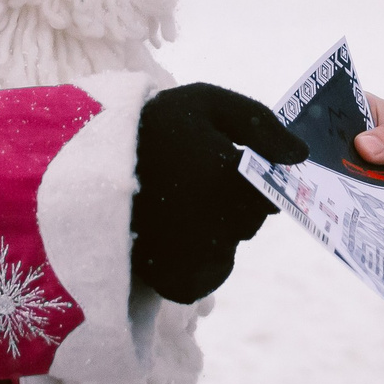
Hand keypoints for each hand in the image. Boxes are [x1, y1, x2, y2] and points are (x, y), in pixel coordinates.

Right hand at [131, 83, 306, 303]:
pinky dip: (200, 255)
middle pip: (250, 219)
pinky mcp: (178, 280)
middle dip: (234, 201)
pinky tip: (172, 228)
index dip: (254, 179)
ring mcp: (197, 255)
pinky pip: (211, 270)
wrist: (82, 166)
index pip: (271, 191)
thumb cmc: (151, 124)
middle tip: (194, 180)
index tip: (228, 167)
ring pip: (230, 243)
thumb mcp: (205, 102)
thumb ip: (259, 123)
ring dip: (215, 225)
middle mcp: (218, 221)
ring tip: (177, 201)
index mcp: (228, 175)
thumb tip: (301, 155)